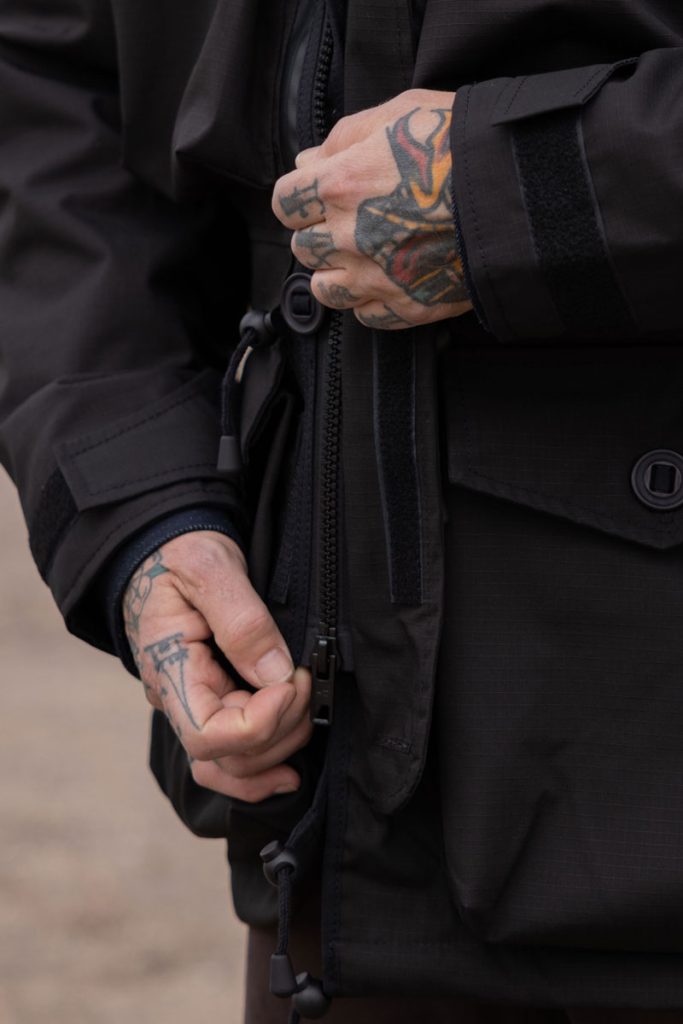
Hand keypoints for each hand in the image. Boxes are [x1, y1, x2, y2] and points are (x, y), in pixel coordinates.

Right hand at [122, 531, 312, 801]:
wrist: (164, 549)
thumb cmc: (180, 553)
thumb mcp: (208, 567)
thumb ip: (242, 620)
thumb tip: (275, 674)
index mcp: (167, 668)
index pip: (207, 735)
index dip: (259, 723)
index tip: (291, 681)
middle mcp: (177, 699)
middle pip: (230, 756)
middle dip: (282, 727)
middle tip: (307, 678)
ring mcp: (195, 705)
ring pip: (234, 766)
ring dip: (279, 747)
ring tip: (307, 706)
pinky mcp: (216, 702)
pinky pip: (233, 756)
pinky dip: (263, 767)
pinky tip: (290, 769)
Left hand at [272, 88, 471, 329]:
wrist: (520, 193)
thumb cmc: (463, 144)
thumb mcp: (400, 112)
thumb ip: (344, 137)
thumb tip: (309, 161)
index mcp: (341, 185)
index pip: (285, 203)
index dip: (299, 197)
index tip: (316, 195)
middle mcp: (350, 237)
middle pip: (303, 247)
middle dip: (319, 232)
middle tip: (350, 219)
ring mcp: (377, 277)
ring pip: (326, 289)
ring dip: (336, 272)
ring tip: (363, 255)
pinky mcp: (407, 306)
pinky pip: (366, 315)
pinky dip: (371, 300)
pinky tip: (390, 277)